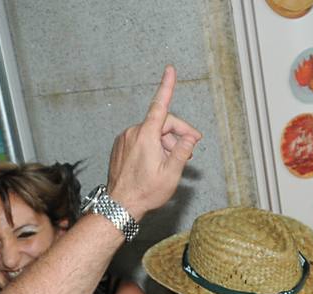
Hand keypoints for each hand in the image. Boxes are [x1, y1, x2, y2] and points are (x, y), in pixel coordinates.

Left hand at [106, 66, 201, 218]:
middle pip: (162, 123)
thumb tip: (189, 138)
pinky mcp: (120, 146)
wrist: (120, 205)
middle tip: (192, 148)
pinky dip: (153, 146)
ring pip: (152, 132)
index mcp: (146, 135)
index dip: (167, 86)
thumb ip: (182, 152)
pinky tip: (157, 162)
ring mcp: (125, 139)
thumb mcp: (172, 174)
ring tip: (172, 161)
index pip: (160, 105)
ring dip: (166, 143)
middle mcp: (133, 132)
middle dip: (178, 133)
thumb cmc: (146, 191)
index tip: (170, 70)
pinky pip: (141, 139)